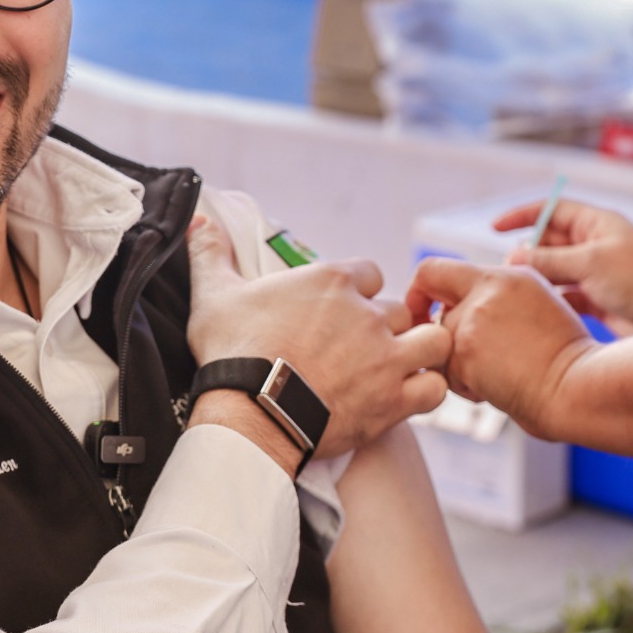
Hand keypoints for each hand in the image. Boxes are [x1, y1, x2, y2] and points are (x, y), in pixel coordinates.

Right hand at [185, 217, 449, 467]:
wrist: (248, 413)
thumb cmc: (233, 352)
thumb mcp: (214, 295)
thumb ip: (211, 253)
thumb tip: (198, 219)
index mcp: (333, 280)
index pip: (369, 273)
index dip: (360, 292)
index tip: (342, 313)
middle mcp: (368, 314)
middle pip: (398, 309)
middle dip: (386, 326)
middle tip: (362, 349)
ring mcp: (386, 356)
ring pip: (432, 342)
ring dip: (420, 353)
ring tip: (397, 368)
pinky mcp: (394, 399)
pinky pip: (434, 388)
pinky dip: (425, 391)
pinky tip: (405, 397)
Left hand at [405, 259, 597, 439]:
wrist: (577, 387)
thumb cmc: (565, 358)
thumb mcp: (539, 306)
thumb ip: (499, 297)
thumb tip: (462, 307)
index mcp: (506, 276)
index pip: (435, 270)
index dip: (420, 292)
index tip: (425, 312)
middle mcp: (485, 291)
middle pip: (436, 314)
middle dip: (445, 339)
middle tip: (465, 359)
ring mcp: (472, 321)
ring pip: (440, 347)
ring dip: (459, 367)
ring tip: (497, 375)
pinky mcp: (465, 353)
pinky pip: (447, 374)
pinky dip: (466, 387)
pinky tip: (497, 388)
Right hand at [492, 198, 632, 333]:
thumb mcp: (591, 263)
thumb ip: (550, 259)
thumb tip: (514, 257)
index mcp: (597, 224)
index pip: (552, 210)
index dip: (523, 215)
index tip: (495, 227)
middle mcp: (595, 246)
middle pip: (549, 241)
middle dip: (527, 252)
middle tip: (509, 270)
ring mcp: (596, 274)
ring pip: (555, 271)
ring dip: (537, 279)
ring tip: (518, 291)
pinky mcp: (598, 301)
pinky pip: (565, 297)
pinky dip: (551, 301)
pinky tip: (538, 310)